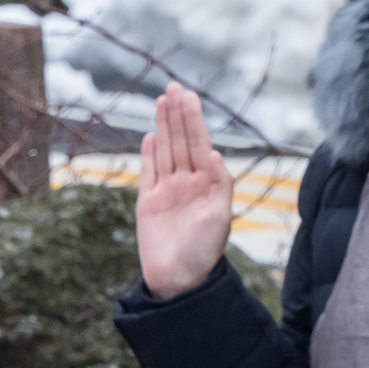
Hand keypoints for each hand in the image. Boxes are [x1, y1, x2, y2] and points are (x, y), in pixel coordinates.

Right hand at [136, 83, 233, 298]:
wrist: (178, 280)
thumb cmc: (204, 252)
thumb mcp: (220, 217)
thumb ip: (220, 184)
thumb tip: (215, 153)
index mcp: (207, 184)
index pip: (198, 144)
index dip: (193, 120)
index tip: (189, 96)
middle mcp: (187, 183)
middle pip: (180, 141)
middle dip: (177, 114)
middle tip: (173, 87)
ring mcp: (167, 191)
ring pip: (164, 151)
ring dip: (163, 126)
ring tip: (161, 101)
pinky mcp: (148, 202)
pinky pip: (148, 172)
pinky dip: (148, 153)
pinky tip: (150, 135)